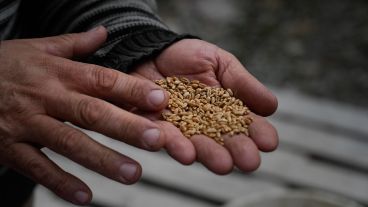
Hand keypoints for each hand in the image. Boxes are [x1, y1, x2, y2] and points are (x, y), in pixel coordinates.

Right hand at [0, 27, 171, 204]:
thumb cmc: (5, 66)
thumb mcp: (38, 48)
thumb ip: (74, 44)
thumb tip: (103, 31)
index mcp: (58, 73)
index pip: (102, 80)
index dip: (131, 90)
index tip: (159, 100)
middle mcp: (46, 98)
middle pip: (92, 113)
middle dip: (126, 127)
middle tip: (156, 140)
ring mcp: (27, 124)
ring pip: (69, 142)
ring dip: (102, 159)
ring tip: (132, 173)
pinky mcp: (10, 147)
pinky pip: (37, 167)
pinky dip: (60, 182)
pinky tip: (85, 196)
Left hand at [131, 39, 278, 173]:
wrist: (151, 52)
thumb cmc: (189, 57)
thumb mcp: (221, 63)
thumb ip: (243, 84)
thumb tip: (272, 107)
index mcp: (226, 111)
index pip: (247, 125)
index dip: (260, 134)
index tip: (269, 143)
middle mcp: (206, 125)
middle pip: (225, 141)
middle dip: (238, 151)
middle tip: (250, 162)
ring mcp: (182, 129)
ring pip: (198, 145)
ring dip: (210, 155)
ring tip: (223, 164)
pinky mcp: (156, 128)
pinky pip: (165, 138)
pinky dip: (176, 146)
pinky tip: (187, 153)